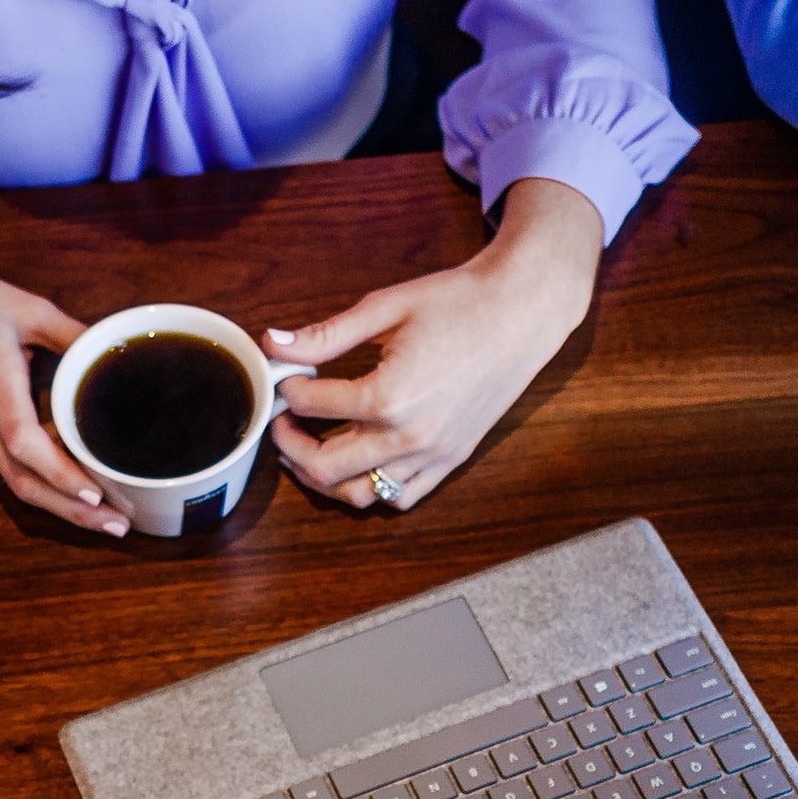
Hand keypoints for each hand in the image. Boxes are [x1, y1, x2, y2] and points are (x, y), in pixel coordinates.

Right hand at [0, 247, 125, 536]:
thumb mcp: (22, 304)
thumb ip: (71, 332)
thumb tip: (114, 350)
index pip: (24, 443)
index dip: (61, 474)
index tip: (97, 493)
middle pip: (22, 480)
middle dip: (72, 511)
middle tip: (118, 527)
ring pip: (9, 480)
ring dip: (55, 501)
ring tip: (102, 514)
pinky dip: (30, 478)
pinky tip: (62, 482)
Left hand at [265, 178, 600, 509]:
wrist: (521, 311)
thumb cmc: (459, 302)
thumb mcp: (385, 308)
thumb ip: (326, 334)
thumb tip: (275, 343)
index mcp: (388, 396)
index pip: (310, 405)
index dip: (287, 388)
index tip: (287, 375)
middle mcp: (410, 436)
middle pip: (324, 467)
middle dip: (291, 445)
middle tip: (284, 421)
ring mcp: (434, 454)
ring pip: (360, 495)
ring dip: (325, 478)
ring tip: (312, 448)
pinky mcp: (452, 458)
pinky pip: (402, 496)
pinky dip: (372, 488)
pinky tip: (360, 459)